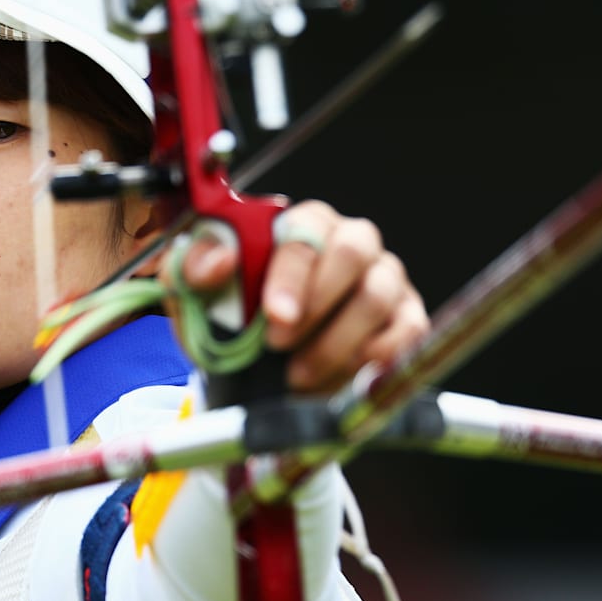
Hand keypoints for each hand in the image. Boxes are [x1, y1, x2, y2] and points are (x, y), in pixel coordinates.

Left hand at [176, 200, 428, 394]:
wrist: (256, 373)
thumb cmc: (233, 322)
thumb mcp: (198, 297)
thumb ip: (194, 270)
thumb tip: (219, 259)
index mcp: (299, 223)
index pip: (303, 234)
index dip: (290, 276)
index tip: (272, 317)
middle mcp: (349, 241)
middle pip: (353, 251)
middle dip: (316, 305)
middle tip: (280, 346)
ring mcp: (383, 277)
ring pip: (377, 296)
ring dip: (335, 343)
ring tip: (298, 374)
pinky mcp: (406, 315)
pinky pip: (407, 331)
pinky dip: (371, 361)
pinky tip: (337, 377)